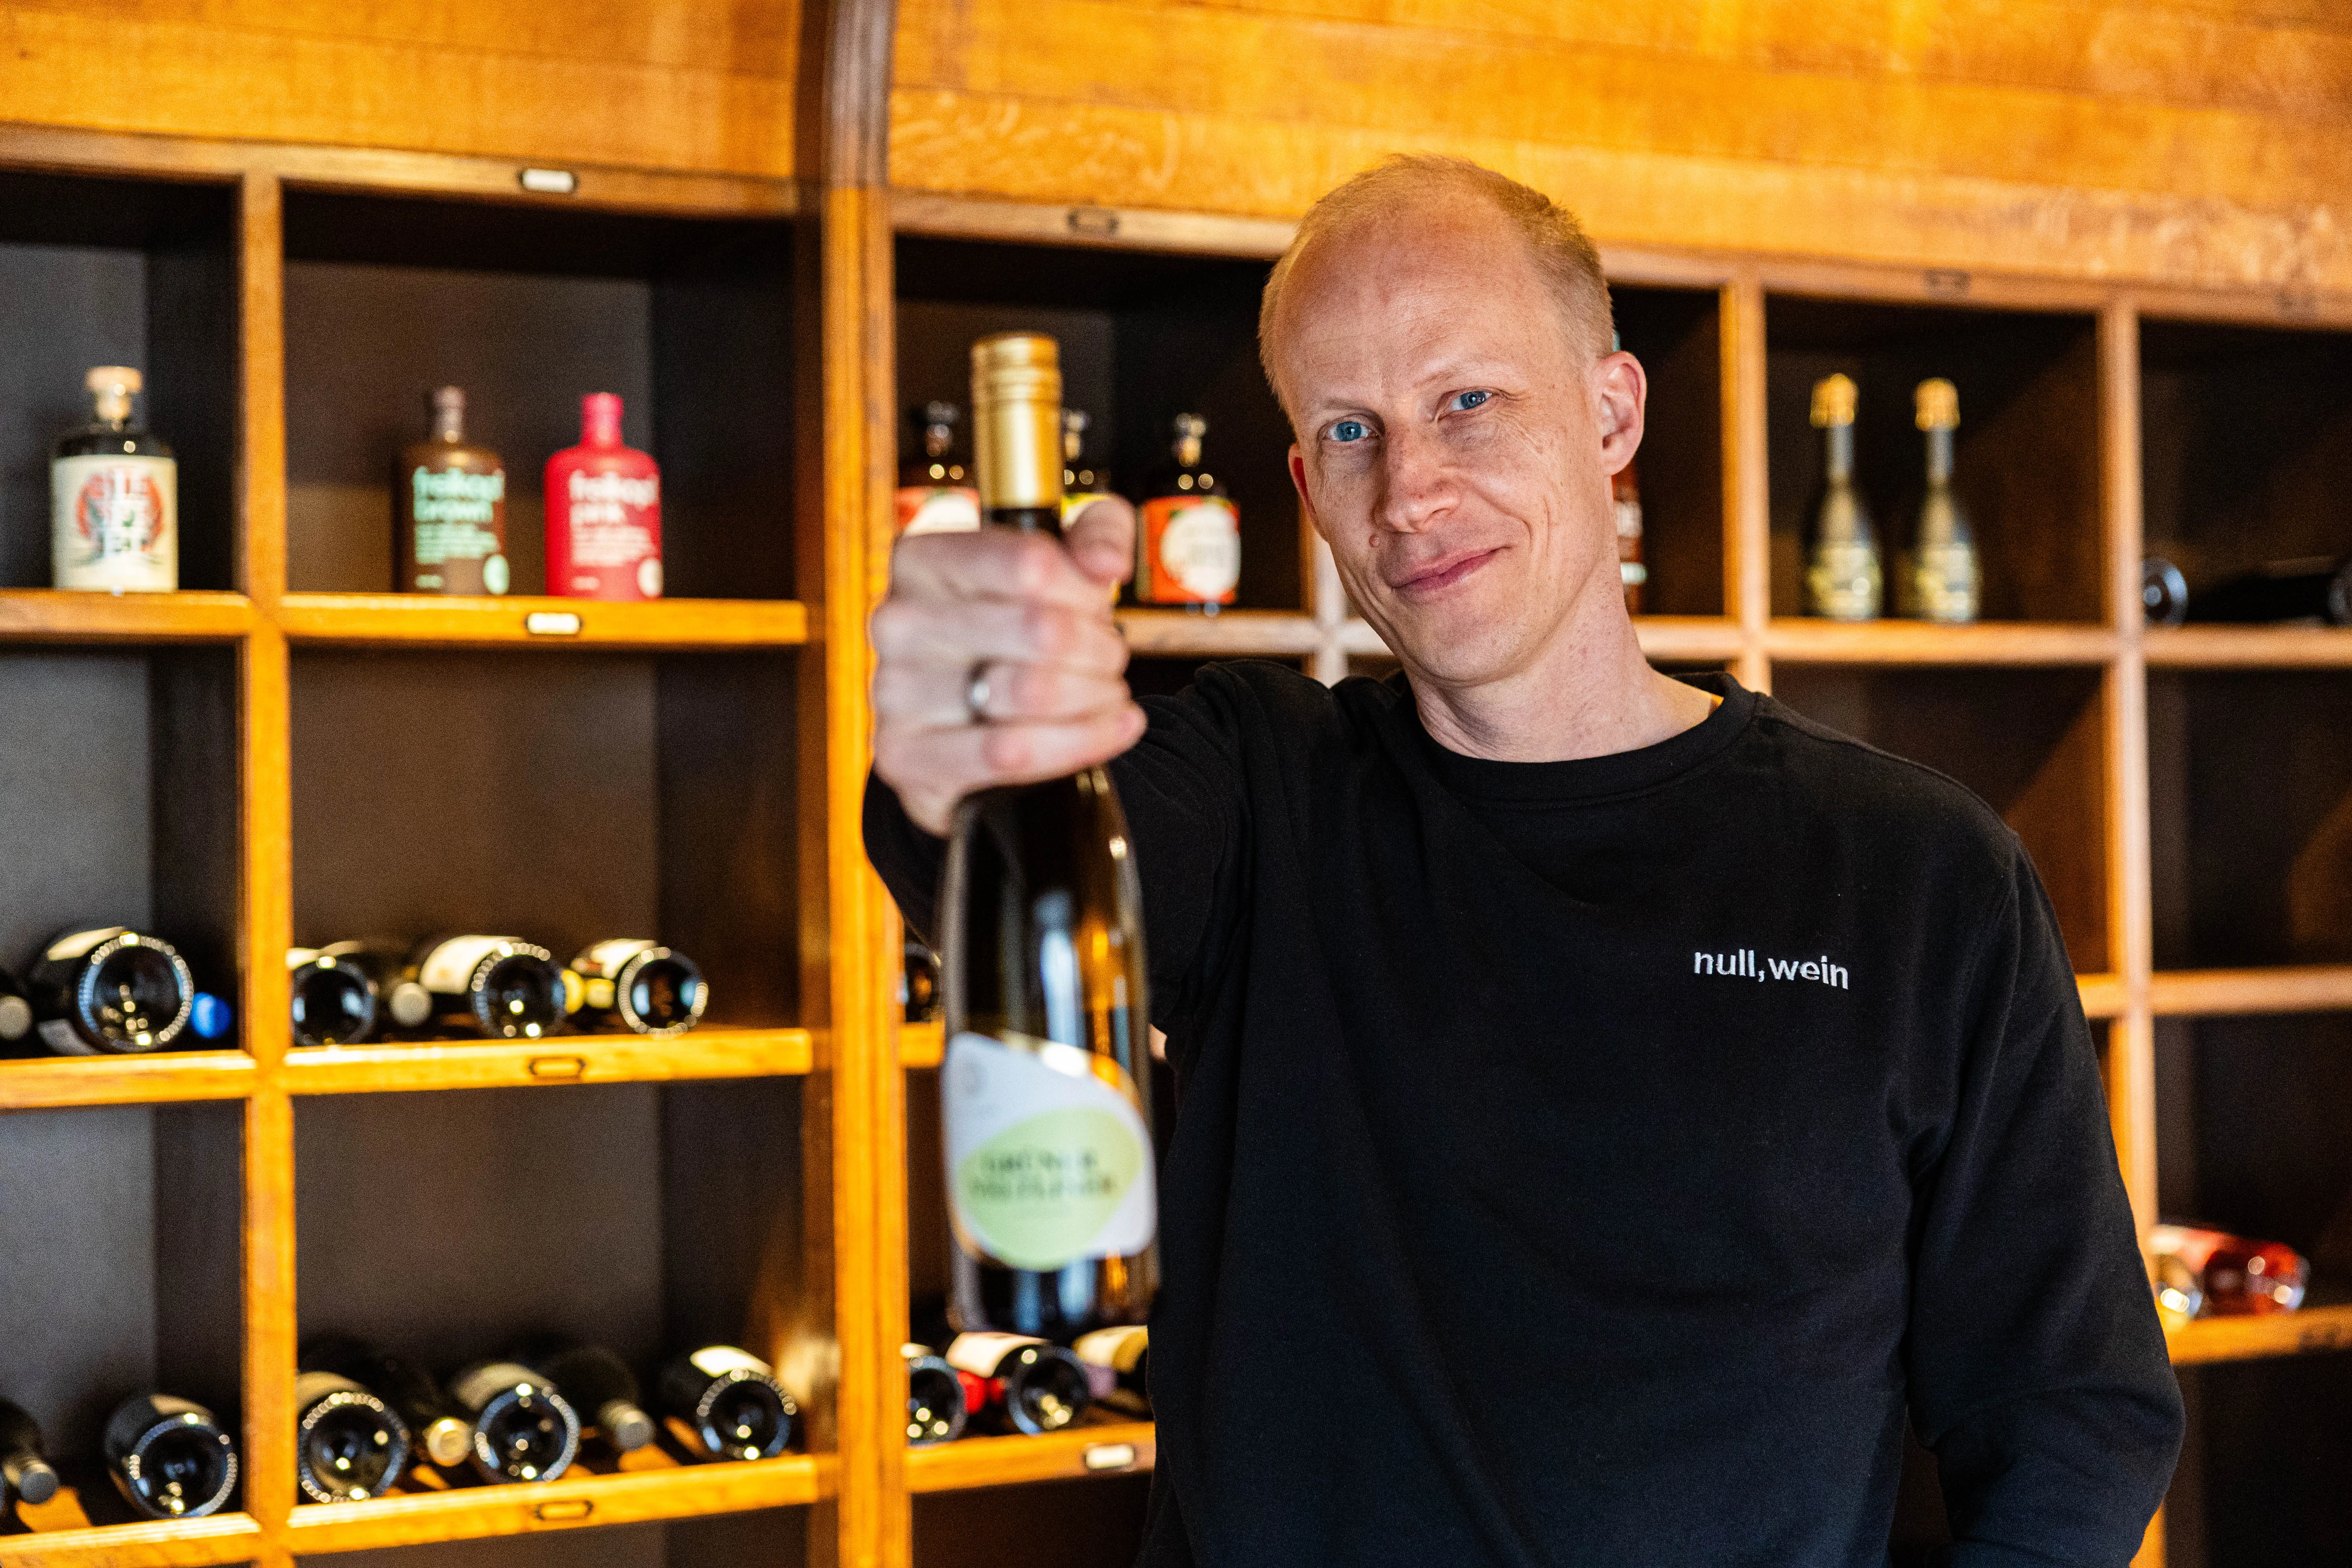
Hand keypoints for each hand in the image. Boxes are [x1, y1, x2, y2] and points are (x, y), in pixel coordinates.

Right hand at [871, 498, 1143, 835]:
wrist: (960, 719)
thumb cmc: (1012, 628)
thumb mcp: (1060, 561)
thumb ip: (1097, 532)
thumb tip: (1105, 562)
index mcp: (923, 558)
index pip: (1032, 563)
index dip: (1086, 591)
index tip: (1098, 607)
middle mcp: (898, 621)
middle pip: (1042, 629)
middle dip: (1100, 649)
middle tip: (1110, 659)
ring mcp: (894, 691)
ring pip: (1031, 693)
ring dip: (1094, 695)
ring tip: (1105, 693)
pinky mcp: (904, 755)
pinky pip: (1010, 753)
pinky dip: (1080, 742)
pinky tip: (1111, 730)